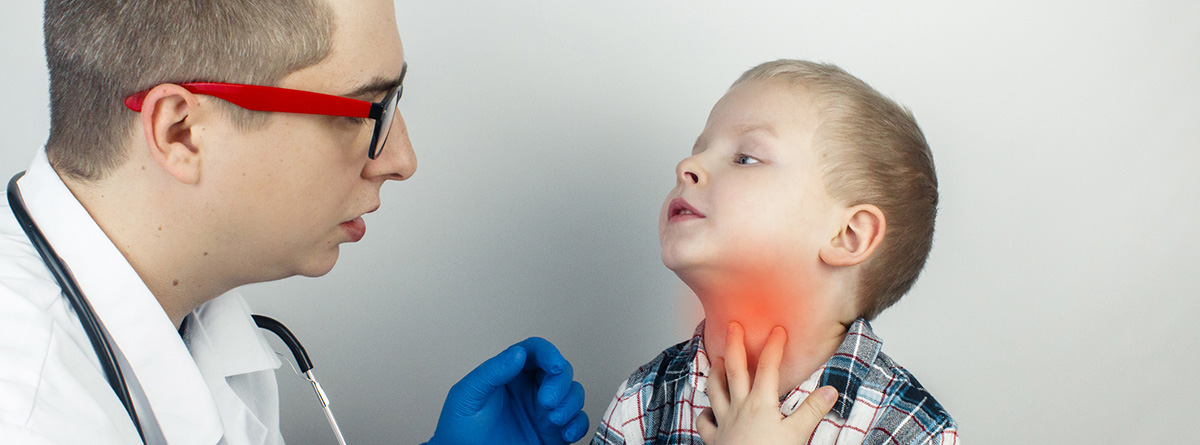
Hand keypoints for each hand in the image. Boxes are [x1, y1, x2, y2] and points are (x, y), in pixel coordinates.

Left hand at [426, 337, 588, 444]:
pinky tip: (564, 432)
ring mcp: (543, 411)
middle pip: (559, 371)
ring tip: (553, 419)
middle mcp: (529, 390)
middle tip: (546, 401)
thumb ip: (492, 372)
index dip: (548, 353)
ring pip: (573, 393)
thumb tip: (517, 353)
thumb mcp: (467, 396)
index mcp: (509, 374)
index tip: (553, 365)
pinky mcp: (552, 433)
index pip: (534, 352)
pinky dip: (578, 425)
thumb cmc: (459, 432)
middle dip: (560, 383)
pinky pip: (578, 422)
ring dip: (570, 403)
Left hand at [697, 322, 836, 443]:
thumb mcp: (797, 434)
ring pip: (715, 391)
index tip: (778, 329)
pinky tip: (707, 410)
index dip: (774, 347)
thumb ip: (812, 410)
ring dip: (716, 373)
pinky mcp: (714, 440)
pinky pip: (704, 422)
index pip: (767, 368)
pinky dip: (704, 413)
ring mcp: (723, 422)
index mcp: (760, 403)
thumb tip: (831, 390)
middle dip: (734, 346)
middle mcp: (738, 408)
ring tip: (715, 360)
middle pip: (734, 370)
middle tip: (732, 326)